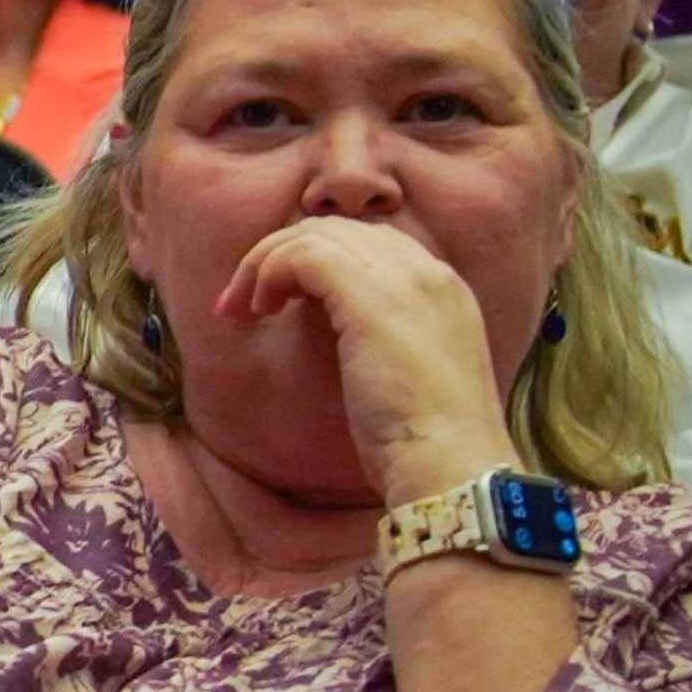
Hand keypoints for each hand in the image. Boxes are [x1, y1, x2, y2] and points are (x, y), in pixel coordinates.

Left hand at [207, 216, 510, 495]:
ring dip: (265, 264)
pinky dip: (269, 272)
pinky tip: (258, 309)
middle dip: (281, 256)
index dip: (316, 261)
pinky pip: (303, 254)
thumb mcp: (408, 377)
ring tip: (241, 310)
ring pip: (315, 234)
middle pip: (339, 230)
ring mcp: (403, 279)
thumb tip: (339, 338)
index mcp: (443, 290)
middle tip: (243, 305)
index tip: (279, 300)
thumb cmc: (423, 441)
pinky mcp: (369, 295)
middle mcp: (428, 273)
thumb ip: (384, 343)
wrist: (450, 461)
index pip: (371, 243)